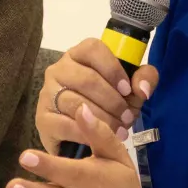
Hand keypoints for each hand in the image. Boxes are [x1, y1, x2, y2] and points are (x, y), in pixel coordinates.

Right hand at [36, 39, 157, 155]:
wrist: (87, 135)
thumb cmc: (110, 104)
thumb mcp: (132, 90)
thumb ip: (145, 79)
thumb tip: (142, 88)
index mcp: (80, 54)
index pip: (94, 49)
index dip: (113, 69)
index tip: (127, 90)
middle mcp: (59, 69)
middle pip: (87, 79)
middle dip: (112, 101)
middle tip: (127, 116)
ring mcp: (48, 93)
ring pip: (77, 103)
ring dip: (102, 119)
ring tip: (119, 130)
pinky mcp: (42, 118)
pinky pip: (64, 124)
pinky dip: (85, 133)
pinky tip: (98, 139)